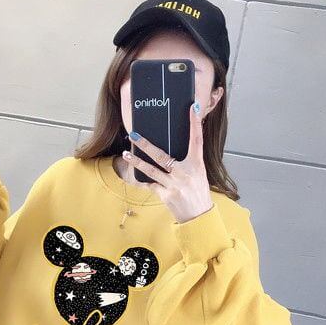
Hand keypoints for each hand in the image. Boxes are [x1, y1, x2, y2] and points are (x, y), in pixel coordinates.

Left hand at [122, 102, 213, 223]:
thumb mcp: (199, 173)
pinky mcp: (166, 195)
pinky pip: (150, 185)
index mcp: (196, 164)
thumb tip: (179, 145)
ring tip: (126, 153)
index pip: (197, 140)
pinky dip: (141, 180)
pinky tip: (132, 174)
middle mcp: (185, 173)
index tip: (192, 108)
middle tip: (134, 135)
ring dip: (137, 162)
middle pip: (162, 156)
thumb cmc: (198, 193)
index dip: (195, 123)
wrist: (198, 216)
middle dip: (146, 145)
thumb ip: (189, 160)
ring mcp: (174, 185)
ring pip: (151, 170)